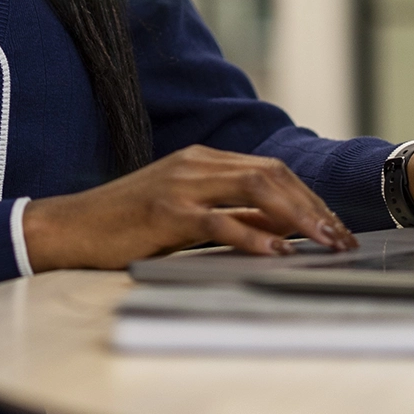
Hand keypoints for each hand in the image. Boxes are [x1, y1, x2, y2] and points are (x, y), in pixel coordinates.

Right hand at [20, 146, 359, 270]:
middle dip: (313, 208)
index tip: (336, 229)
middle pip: (271, 175)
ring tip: (325, 244)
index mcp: (202, 160)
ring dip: (298, 218)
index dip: (309, 199)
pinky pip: (219, 220)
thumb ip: (231, 217)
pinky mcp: (165, 211)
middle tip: (342, 240)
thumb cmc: (126, 226)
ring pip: (255, 189)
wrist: (71, 228)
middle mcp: (196, 164)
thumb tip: (282, 232)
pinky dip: (253, 236)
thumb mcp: (186, 216)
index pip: (271, 171)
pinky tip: (277, 252)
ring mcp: (181, 183)